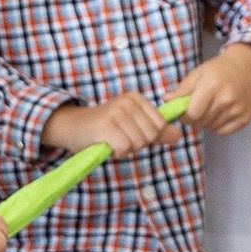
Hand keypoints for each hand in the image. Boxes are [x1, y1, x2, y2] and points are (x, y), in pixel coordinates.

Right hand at [45, 91, 169, 160]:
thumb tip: (178, 136)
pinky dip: (117, 152)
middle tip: (119, 138)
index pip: (160, 125)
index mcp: (137, 98)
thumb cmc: (104, 129)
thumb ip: (157, 132)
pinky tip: (106, 145)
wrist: (72, 127)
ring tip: (112, 140)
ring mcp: (116, 112)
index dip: (147, 136)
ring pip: (138, 143)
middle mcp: (127, 101)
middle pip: (150, 135)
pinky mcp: (105, 126)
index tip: (129, 132)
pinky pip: (125, 148)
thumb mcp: (133, 127)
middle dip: (137, 144)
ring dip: (125, 149)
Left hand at [175, 41, 250, 134]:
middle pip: (201, 122)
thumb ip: (181, 91)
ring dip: (207, 122)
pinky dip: (219, 126)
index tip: (184, 112)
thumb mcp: (197, 75)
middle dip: (194, 119)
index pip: (193, 114)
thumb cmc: (217, 71)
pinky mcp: (245, 118)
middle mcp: (227, 98)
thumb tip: (166, 101)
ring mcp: (238, 110)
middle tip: (197, 108)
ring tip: (211, 107)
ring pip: (212, 128)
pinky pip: (224, 132)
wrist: (246, 69)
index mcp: (212, 85)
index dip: (184, 116)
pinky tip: (221, 113)